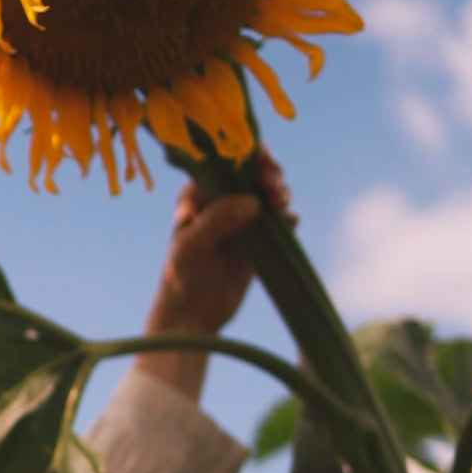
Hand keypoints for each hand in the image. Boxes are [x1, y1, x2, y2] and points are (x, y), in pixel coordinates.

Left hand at [137, 148, 294, 401]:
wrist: (192, 316)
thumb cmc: (182, 278)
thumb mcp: (192, 247)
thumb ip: (217, 221)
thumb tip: (253, 202)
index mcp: (199, 194)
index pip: (225, 162)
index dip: (246, 156)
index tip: (262, 165)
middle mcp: (222, 202)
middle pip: (252, 174)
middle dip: (269, 173)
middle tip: (273, 188)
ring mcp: (241, 221)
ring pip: (268, 194)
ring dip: (280, 192)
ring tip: (280, 203)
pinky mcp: (258, 241)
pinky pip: (279, 222)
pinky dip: (287, 218)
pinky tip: (289, 223)